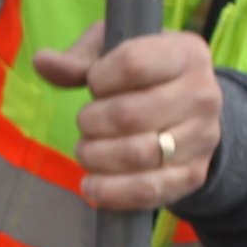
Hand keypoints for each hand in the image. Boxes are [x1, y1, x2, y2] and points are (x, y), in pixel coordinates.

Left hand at [47, 24, 219, 211]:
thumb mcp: (115, 53)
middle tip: (85, 124)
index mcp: (186, 53)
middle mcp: (203, 94)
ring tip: (86, 152)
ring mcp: (202, 138)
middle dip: (90, 122)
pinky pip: (147, 191)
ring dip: (95, 157)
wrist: (191, 112)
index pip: (132, 64)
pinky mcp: (193, 175)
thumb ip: (79, 59)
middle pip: (128, 115)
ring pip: (136, 155)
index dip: (99, 79)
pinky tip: (92, 186)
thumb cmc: (145, 74)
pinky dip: (111, 192)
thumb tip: (42, 62)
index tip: (95, 85)